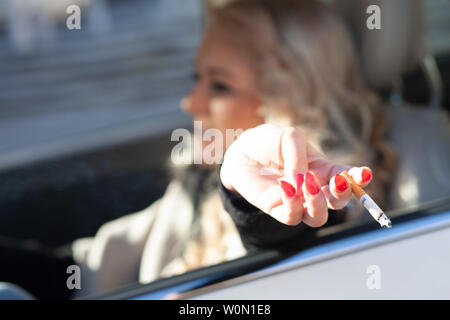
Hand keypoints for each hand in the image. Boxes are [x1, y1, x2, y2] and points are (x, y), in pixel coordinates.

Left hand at [220, 124, 372, 226]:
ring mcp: (297, 202)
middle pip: (338, 202)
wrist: (241, 152)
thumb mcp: (288, 136)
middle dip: (343, 195)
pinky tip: (285, 185)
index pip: (347, 178)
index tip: (364, 174)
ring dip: (318, 203)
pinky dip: (292, 203)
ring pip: (318, 217)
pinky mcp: (278, 210)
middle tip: (338, 182)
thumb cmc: (269, 142)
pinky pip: (292, 217)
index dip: (359, 178)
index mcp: (323, 170)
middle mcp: (314, 189)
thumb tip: (302, 179)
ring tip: (307, 184)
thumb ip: (298, 154)